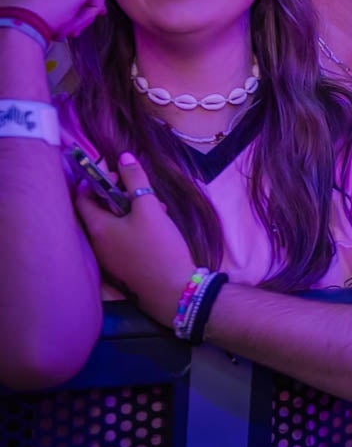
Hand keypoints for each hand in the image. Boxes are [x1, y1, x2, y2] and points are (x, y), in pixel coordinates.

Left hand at [75, 152, 197, 326]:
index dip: (96, 179)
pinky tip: (157, 227)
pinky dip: (134, 228)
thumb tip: (124, 156)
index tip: (116, 171)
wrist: (174, 290)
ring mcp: (109, 257)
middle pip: (99, 210)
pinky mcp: (123, 266)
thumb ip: (136, 180)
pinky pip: (121, 239)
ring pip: (113, 224)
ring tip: (157, 208)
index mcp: (98, 227)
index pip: (82, 196)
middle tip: (141, 188)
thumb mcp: (150, 208)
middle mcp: (97, 243)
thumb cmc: (159, 247)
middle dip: (120, 194)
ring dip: (131, 210)